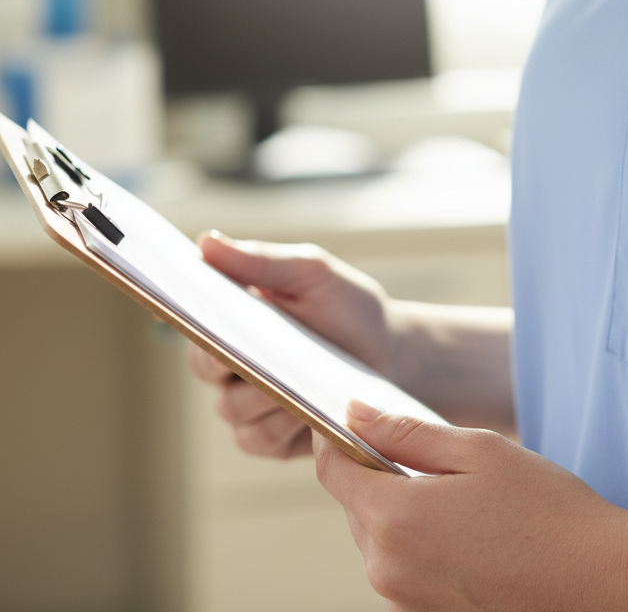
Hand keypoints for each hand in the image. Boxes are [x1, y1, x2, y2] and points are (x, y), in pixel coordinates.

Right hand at [188, 230, 392, 458]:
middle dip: (228, 359)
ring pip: (231, 408)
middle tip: (257, 349)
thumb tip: (207, 241)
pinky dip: (281, 424)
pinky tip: (307, 409)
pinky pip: (258, 439)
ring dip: (262, 394)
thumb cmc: (348, 307)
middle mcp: (231, 363)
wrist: (394, 354)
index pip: (190, 317)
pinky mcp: (273, 439)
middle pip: (204, 366)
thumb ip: (262, 261)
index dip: (181, 313)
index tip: (187, 308)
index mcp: (234, 318)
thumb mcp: (312, 273)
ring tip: (298, 379)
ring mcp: (249, 404)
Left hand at [313, 400, 627, 611]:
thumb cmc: (545, 511)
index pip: (332, 470)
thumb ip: (405, 432)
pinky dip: (416, 541)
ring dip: (397, 508)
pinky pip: (400, 566)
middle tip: (427, 453)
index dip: (333, 438)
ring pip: (376, 537)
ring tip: (457, 495)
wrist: (598, 582)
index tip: (346, 418)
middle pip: (353, 505)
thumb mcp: (477, 450)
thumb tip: (354, 414)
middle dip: (375, 471)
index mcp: (394, 518)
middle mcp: (387, 568)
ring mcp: (404, 600)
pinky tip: (465, 530)